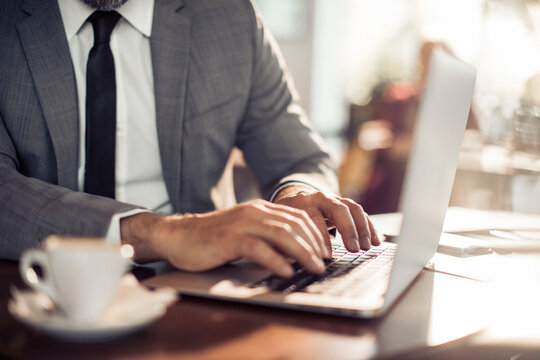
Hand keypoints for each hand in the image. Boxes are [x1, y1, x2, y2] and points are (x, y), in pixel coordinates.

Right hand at [120, 200, 327, 276]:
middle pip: (294, 225)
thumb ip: (267, 237)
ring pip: (282, 235)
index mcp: (260, 209)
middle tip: (325, 263)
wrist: (179, 236)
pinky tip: (287, 272)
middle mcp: (254, 212)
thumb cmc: (212, 239)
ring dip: (302, 253)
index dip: (316, 234)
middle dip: (315, 245)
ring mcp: (242, 224)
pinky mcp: (229, 239)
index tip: (326, 252)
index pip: (298, 217)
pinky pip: (259, 248)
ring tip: (314, 268)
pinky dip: (276, 260)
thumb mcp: (245, 232)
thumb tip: (295, 255)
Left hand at [273, 186, 380, 255]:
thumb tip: (289, 264)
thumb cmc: (285, 220)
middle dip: (347, 229)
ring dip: (361, 228)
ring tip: (366, 247)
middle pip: (337, 208)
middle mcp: (319, 197)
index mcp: (300, 202)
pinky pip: (360, 213)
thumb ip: (285, 242)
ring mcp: (334, 199)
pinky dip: (369, 227)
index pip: (313, 218)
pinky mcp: (344, 205)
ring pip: (352, 208)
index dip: (320, 237)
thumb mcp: (280, 227)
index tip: (325, 256)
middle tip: (353, 249)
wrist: (291, 197)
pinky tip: (376, 241)